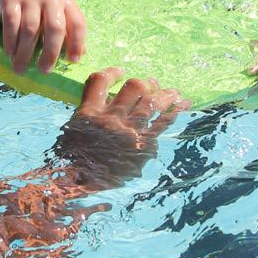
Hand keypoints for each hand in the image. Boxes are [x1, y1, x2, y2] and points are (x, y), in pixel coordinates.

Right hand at [0, 0, 86, 73]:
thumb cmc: (34, 10)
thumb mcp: (53, 18)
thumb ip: (66, 33)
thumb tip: (80, 54)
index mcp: (65, 3)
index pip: (77, 23)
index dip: (77, 43)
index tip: (72, 61)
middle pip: (55, 28)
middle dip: (50, 52)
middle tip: (44, 70)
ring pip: (31, 28)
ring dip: (25, 52)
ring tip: (20, 68)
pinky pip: (12, 23)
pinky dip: (11, 41)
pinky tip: (9, 53)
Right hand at [54, 68, 187, 189]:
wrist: (82, 186)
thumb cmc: (76, 159)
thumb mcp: (75, 130)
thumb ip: (92, 111)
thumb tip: (115, 98)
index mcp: (88, 113)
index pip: (100, 81)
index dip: (112, 73)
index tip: (121, 72)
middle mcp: (110, 119)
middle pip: (134, 87)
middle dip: (146, 83)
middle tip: (152, 83)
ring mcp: (128, 133)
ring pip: (152, 103)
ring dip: (166, 94)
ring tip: (174, 92)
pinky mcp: (143, 147)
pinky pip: (162, 124)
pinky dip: (174, 112)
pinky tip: (182, 105)